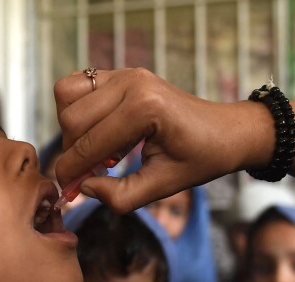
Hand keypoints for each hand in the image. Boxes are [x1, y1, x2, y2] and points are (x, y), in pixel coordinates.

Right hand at [53, 68, 272, 213]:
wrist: (226, 132)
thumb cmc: (200, 158)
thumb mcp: (163, 186)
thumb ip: (120, 195)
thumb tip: (83, 189)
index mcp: (144, 108)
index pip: (88, 143)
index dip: (71, 172)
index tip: (68, 192)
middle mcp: (131, 83)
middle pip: (71, 119)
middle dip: (71, 152)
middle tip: (89, 173)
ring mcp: (125, 74)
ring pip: (67, 97)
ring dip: (71, 129)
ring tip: (94, 150)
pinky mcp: (122, 74)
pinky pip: (78, 85)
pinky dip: (77, 110)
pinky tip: (99, 132)